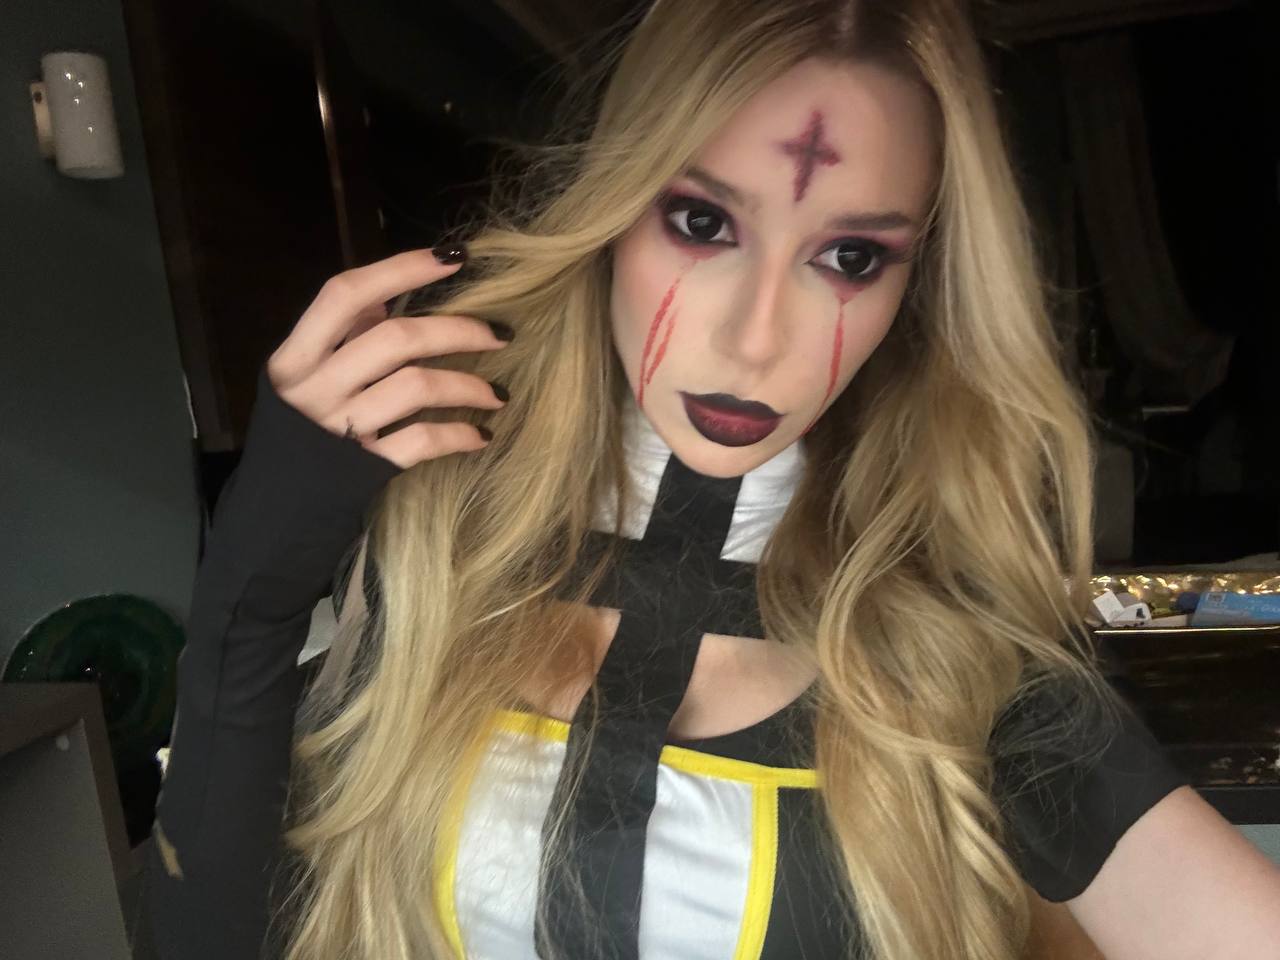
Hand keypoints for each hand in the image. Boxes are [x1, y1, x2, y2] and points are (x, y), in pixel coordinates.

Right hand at [266, 247, 511, 469]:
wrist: (275, 510)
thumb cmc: (298, 434)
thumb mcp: (303, 378)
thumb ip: (340, 338)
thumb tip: (386, 301)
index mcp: (295, 357)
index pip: (345, 294)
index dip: (401, 269)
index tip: (455, 258)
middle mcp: (314, 388)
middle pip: (396, 339)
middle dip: (459, 330)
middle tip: (500, 333)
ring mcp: (340, 429)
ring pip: (417, 388)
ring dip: (469, 386)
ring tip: (499, 393)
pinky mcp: (365, 469)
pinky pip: (422, 441)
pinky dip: (459, 435)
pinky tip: (481, 434)